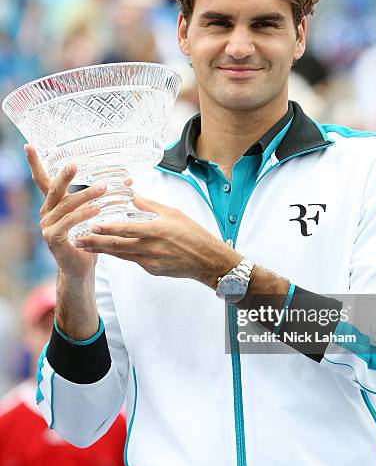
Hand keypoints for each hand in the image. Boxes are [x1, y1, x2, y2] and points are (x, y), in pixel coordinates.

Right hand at [25, 144, 130, 279]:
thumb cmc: (88, 238)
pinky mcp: (54, 239)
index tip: (28, 145)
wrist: (81, 269)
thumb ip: (104, 196)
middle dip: (65, 176)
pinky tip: (97, 209)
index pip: (42, 180)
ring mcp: (48, 226)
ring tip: (103, 188)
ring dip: (85, 196)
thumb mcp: (95, 213)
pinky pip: (69, 223)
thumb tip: (127, 178)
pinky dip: (83, 215)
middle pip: (54, 189)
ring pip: (66, 205)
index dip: (35, 163)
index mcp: (53, 205)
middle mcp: (47, 213)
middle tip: (75, 164)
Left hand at [74, 193, 240, 286]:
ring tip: (85, 246)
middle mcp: (151, 248)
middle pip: (117, 245)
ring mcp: (150, 261)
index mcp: (156, 231)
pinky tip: (108, 250)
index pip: (126, 229)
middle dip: (95, 242)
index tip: (91, 225)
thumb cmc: (194, 235)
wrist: (207, 260)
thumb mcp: (173, 214)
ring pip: (120, 255)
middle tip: (77, 239)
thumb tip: (132, 196)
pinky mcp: (152, 270)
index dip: (107, 228)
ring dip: (102, 250)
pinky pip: (132, 260)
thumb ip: (149, 206)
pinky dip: (119, 254)